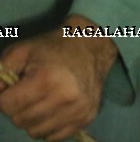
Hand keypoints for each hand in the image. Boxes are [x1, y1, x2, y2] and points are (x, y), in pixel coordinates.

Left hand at [0, 15, 116, 140]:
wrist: (91, 46)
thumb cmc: (52, 49)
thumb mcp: (20, 52)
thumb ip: (0, 74)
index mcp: (47, 79)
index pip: (7, 106)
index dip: (6, 96)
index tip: (16, 87)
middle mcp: (65, 97)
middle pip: (20, 121)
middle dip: (18, 108)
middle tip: (30, 93)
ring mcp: (78, 109)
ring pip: (35, 132)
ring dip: (33, 119)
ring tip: (42, 101)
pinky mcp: (87, 117)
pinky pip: (55, 137)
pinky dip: (49, 126)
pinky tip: (54, 110)